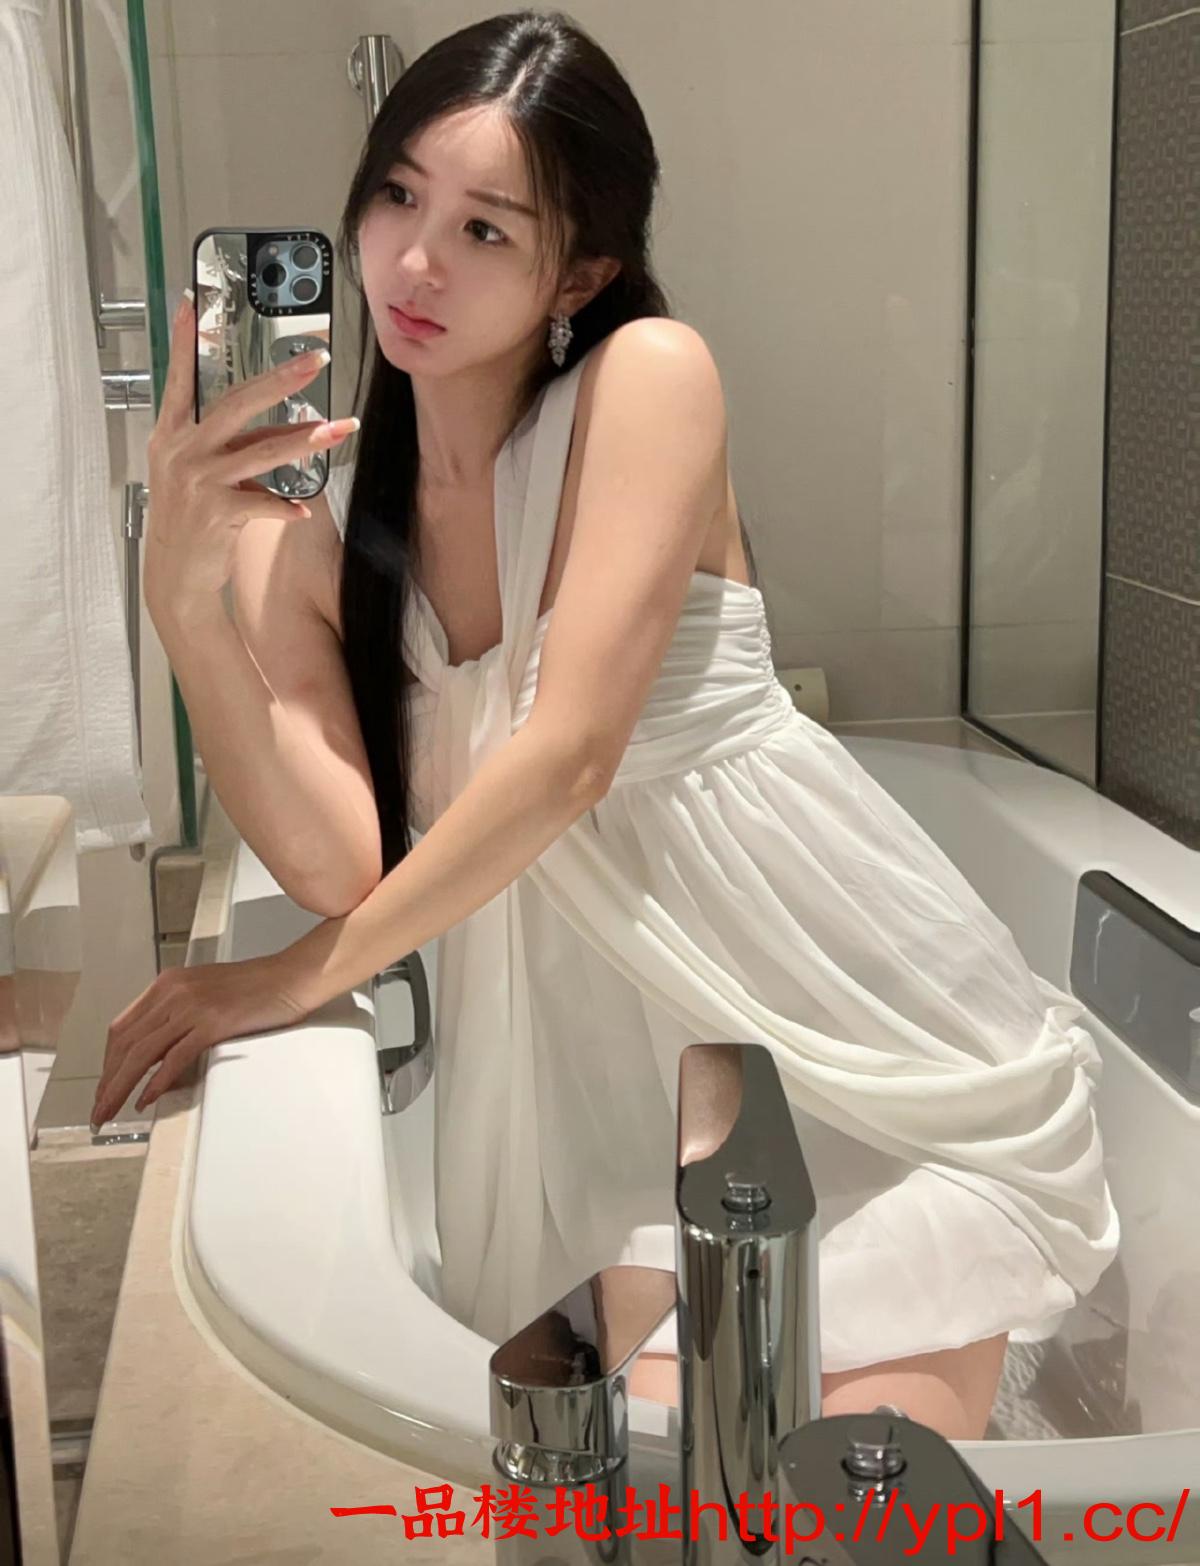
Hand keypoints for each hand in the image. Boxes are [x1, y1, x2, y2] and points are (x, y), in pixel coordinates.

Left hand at [90, 955, 311, 1130]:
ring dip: (121, 1087)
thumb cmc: (256, 988)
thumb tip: (158, 1057)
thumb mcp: (205, 995)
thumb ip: (178, 1017)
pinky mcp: (212, 1021)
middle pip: (125, 1043)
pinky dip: (156, 1082)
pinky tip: (147, 1100)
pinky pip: (174, 1058)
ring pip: (142, 1053)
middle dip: (107, 1081)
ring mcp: (191, 1006)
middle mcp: (173, 992)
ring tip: (111, 1112)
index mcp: (167, 984)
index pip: (122, 1028)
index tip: (104, 1086)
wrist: (292, 976)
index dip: (108, 1062)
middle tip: (99, 1109)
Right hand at [143, 290, 358, 611]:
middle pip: (238, 404)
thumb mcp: (194, 471)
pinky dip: (286, 506)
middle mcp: (183, 451)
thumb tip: (281, 427)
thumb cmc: (189, 518)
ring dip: (304, 439)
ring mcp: (199, 480)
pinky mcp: (217, 512)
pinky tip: (303, 510)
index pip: (179, 379)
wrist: (175, 573)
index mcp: (171, 434)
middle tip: (316, 360)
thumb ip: (228, 444)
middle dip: (281, 379)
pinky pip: (264, 503)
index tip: (193, 302)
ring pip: (262, 452)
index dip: (187, 342)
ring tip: (338, 428)